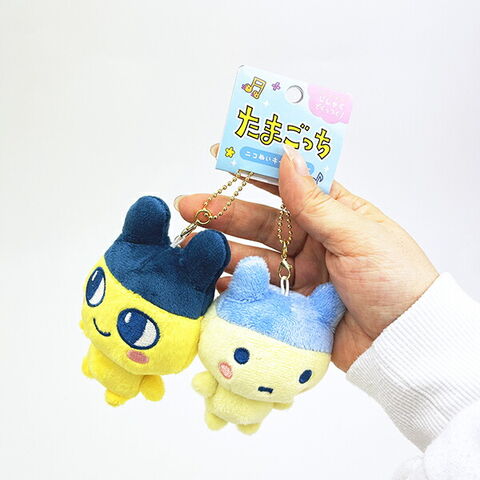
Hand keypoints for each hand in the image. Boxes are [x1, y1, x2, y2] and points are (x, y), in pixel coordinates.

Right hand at [176, 145, 437, 370]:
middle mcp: (314, 240)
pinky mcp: (293, 305)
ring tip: (192, 248)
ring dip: (223, 252)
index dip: (255, 170)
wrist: (405, 343)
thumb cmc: (394, 279)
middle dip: (225, 214)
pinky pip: (258, 291)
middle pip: (262, 223)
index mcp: (333, 214)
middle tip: (188, 207)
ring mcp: (301, 274)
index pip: (288, 184)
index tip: (221, 157)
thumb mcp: (356, 234)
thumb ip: (315, 201)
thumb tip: (288, 155)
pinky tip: (212, 281)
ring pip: (255, 258)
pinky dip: (235, 287)